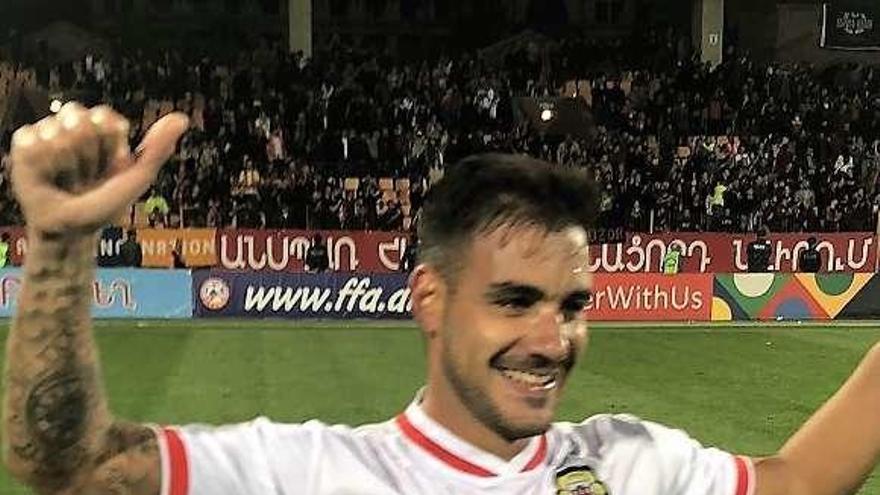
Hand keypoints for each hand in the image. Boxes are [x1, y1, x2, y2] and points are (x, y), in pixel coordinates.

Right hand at [10, 103, 187, 234]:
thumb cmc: (106, 204)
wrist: (71, 229)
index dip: (108, 146)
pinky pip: (32, 143)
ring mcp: (50, 132)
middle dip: (87, 155)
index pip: (104, 117)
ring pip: (57, 135)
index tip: (111, 165)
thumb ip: (158, 147)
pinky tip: (45, 176)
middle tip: (87, 175)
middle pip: (80, 120)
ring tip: (67, 179)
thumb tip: (182, 118)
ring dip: (65, 166)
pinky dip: (41, 166)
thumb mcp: (138, 177)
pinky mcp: (25, 144)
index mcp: (104, 128)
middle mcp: (76, 125)